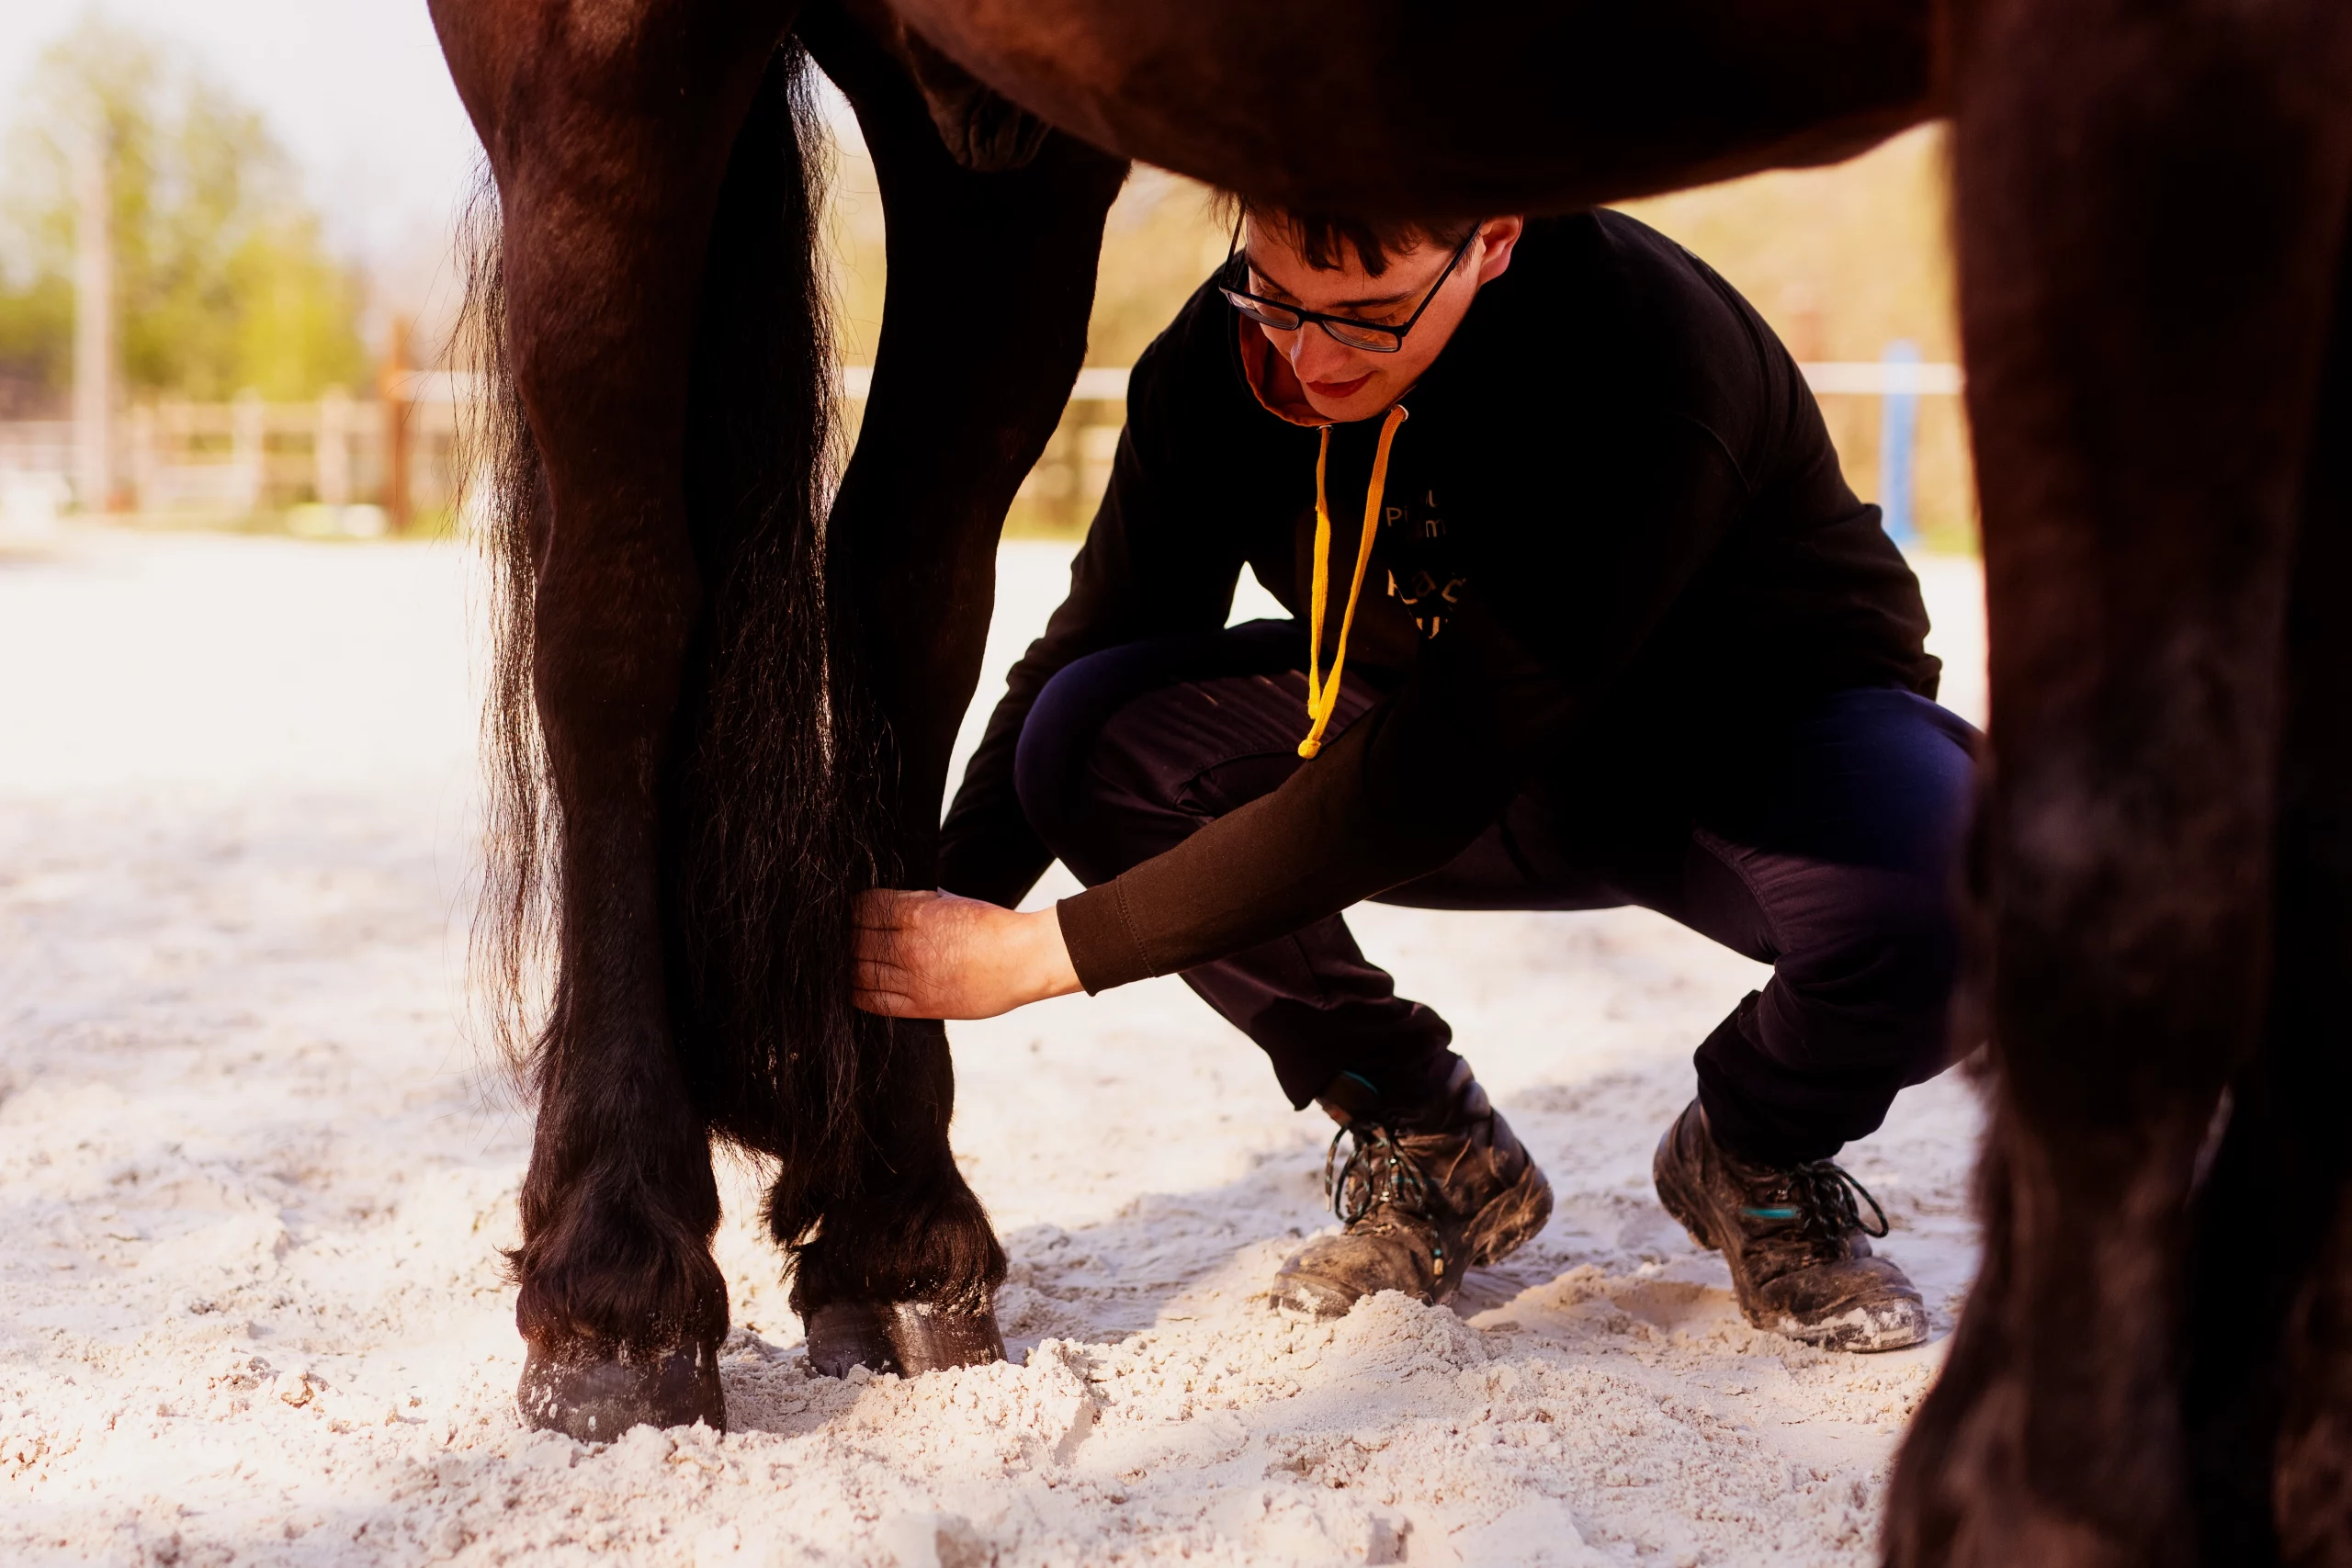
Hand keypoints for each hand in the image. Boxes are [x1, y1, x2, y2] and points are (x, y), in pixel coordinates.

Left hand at [853, 888, 1082, 1018]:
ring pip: (858, 971)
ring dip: (845, 964)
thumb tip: (887, 901)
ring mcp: (913, 978)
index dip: (849, 909)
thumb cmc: (992, 926)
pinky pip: (875, 1001)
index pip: (863, 908)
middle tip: (833, 936)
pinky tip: (850, 985)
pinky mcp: (922, 1005)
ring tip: (840, 960)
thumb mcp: (950, 900)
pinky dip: (856, 992)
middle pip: (854, 940)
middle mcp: (909, 946)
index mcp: (916, 914)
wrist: (1024, 960)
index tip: (843, 910)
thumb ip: (916, 901)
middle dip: (842, 936)